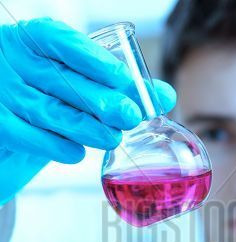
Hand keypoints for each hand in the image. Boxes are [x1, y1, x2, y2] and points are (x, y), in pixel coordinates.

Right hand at [0, 18, 175, 202]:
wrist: (8, 121)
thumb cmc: (50, 95)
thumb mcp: (78, 82)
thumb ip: (119, 86)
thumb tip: (165, 96)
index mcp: (32, 40)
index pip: (60, 40)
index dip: (92, 58)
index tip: (123, 78)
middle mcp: (13, 61)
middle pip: (60, 80)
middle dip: (100, 100)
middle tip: (131, 115)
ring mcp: (1, 92)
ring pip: (48, 111)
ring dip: (84, 127)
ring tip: (112, 138)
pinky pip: (28, 136)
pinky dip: (55, 146)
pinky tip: (77, 153)